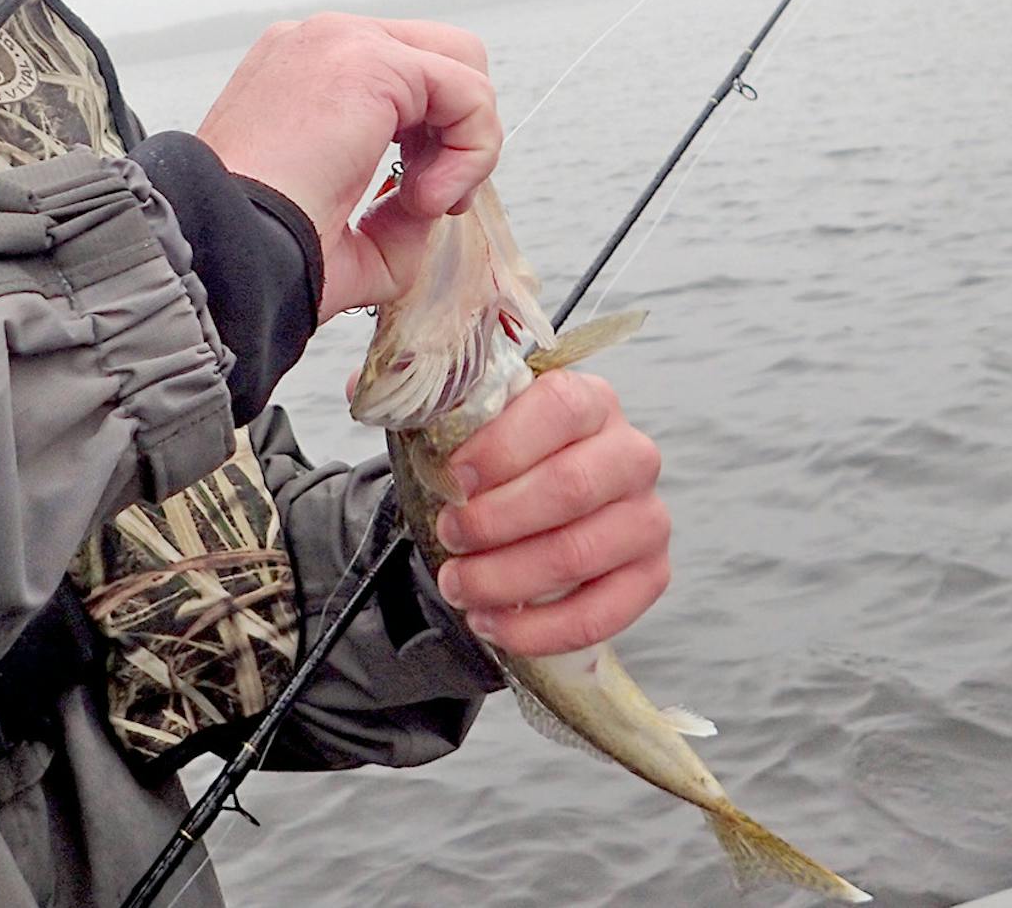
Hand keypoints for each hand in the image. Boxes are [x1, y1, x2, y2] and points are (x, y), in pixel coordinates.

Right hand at [196, 14, 499, 317]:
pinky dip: (470, 150)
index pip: (407, 79)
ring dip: (467, 144)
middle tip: (433, 201)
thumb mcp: (346, 241)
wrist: (219, 252)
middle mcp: (320, 43)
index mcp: (303, 72)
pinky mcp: (368, 59)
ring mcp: (341, 42)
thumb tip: (430, 205)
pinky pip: (467, 91)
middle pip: (444, 56)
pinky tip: (426, 198)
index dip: (433, 143)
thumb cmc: (262, 255)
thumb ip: (394, 219)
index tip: (415, 206)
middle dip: (459, 132)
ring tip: (424, 204)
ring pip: (462, 65)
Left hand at [428, 371, 670, 656]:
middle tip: (447, 535)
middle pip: (572, 485)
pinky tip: (492, 623)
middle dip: (496, 520)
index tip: (452, 477)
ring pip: (581, 552)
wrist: (525, 517)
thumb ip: (420, 399)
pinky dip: (539, 628)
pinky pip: (604, 613)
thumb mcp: (459, 426)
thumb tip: (361, 384)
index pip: (560, 407)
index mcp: (587, 399)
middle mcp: (629, 452)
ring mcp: (647, 516)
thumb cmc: (495, 465)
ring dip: (507, 576)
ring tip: (457, 584)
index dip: (503, 445)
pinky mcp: (650, 574)